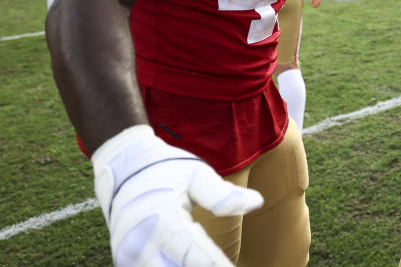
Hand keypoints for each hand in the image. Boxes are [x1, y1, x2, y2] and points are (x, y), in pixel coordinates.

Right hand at [92, 125, 263, 265]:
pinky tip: (191, 264)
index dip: (214, 265)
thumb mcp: (194, 173)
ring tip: (213, 265)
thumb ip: (222, 194)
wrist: (122, 166)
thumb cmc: (164, 168)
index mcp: (160, 218)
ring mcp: (128, 253)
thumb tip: (256, 202)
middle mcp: (139, 241)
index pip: (192, 252)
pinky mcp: (125, 259)